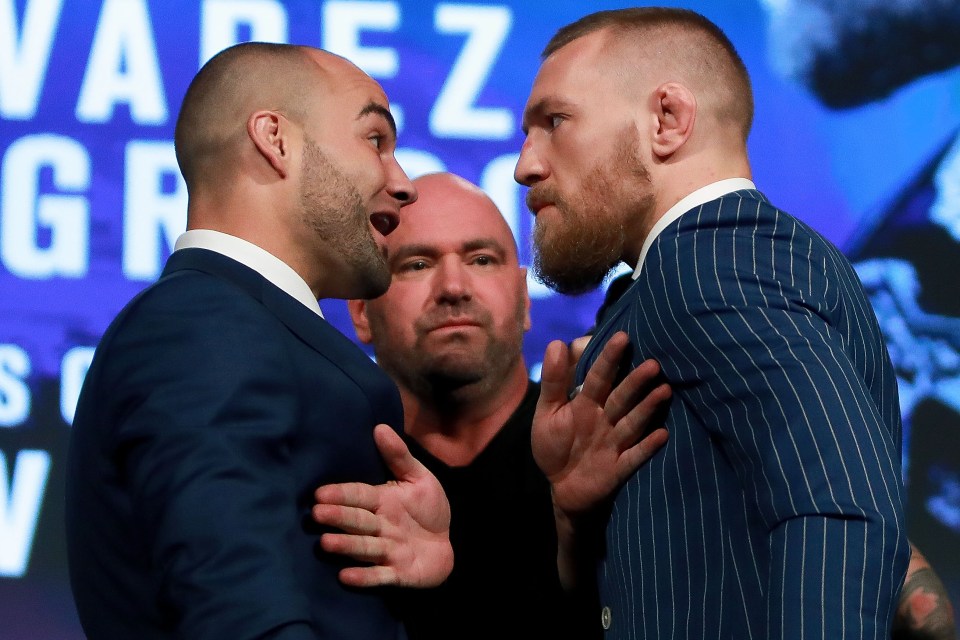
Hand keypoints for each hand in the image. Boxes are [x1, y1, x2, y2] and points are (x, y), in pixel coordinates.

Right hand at [311, 424, 452, 587]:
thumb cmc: (428, 508)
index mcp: (382, 501)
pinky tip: (345, 576)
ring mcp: (387, 551)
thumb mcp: (419, 478)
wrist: (446, 545)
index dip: (342, 494)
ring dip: (346, 545)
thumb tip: (380, 427)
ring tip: (326, 543)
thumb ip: (399, 456)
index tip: (320, 492)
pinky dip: (364, 576)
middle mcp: (380, 526)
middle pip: (358, 521)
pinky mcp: (398, 574)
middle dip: (339, 517)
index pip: (360, 495)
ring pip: (365, 547)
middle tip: (316, 514)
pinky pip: (380, 576)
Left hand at [533, 331, 669, 516]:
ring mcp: (614, 443)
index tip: (622, 337)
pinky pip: (634, 456)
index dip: (608, 358)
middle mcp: (605, 419)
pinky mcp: (618, 468)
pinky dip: (647, 447)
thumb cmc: (555, 445)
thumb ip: (553, 381)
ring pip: (632, 423)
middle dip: (635, 382)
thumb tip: (557, 342)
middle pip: (621, 398)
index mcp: (587, 403)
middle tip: (653, 364)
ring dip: (647, 408)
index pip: (599, 376)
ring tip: (664, 390)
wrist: (561, 487)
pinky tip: (662, 434)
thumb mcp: (547, 412)